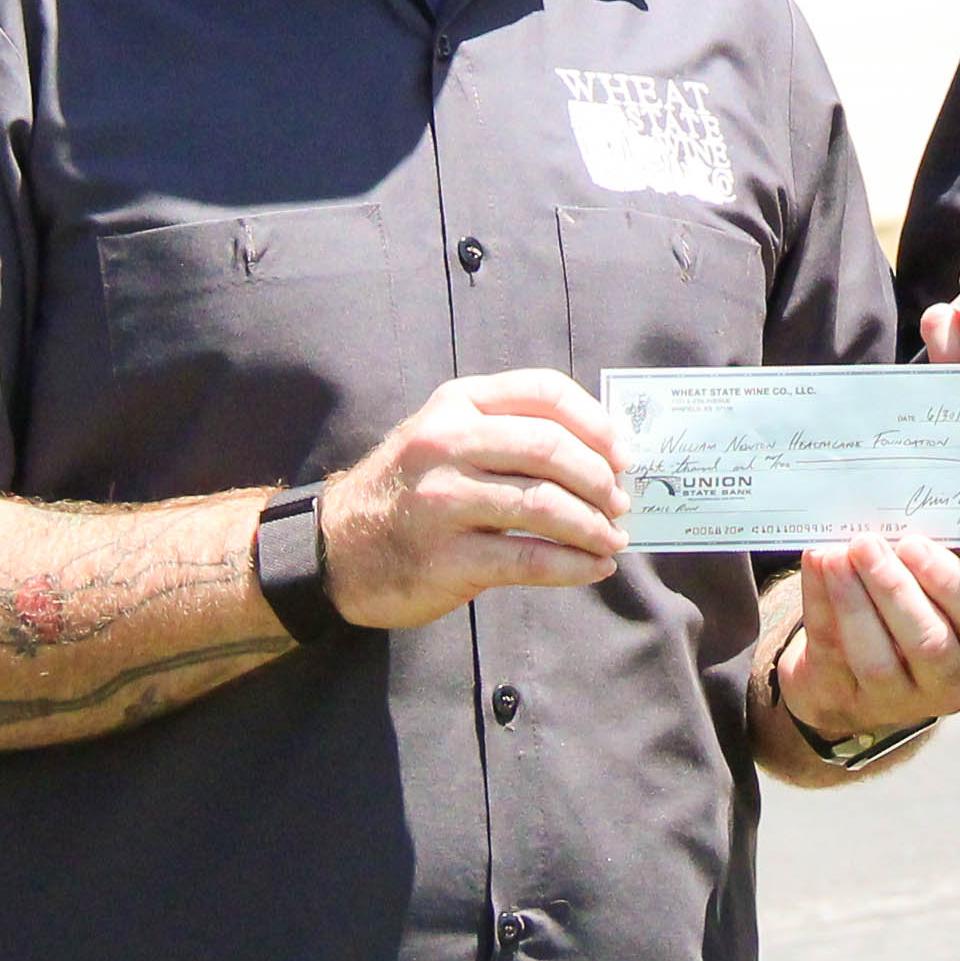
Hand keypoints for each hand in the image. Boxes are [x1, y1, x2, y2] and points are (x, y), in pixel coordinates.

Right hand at [322, 371, 628, 629]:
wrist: (334, 547)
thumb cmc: (407, 490)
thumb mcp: (443, 437)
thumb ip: (505, 431)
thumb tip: (600, 451)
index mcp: (456, 404)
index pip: (544, 391)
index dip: (597, 422)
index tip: (624, 453)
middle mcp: (447, 444)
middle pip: (551, 448)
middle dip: (601, 478)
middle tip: (621, 503)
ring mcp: (443, 501)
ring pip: (545, 504)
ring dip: (593, 526)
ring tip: (613, 540)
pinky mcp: (446, 557)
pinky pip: (528, 558)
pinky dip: (573, 566)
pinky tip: (593, 568)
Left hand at [772, 533, 959, 751]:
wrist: (855, 672)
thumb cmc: (909, 613)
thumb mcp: (935, 594)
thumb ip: (930, 563)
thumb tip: (899, 510)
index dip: (950, 583)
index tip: (913, 544)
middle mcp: (949, 683)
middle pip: (928, 643)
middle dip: (894, 588)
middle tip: (866, 544)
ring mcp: (896, 702)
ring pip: (877, 660)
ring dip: (853, 602)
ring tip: (834, 556)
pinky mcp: (845, 701)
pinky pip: (832, 653)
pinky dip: (820, 605)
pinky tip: (816, 565)